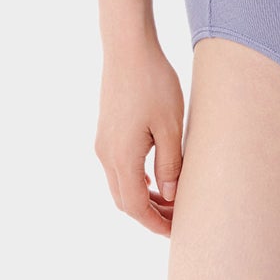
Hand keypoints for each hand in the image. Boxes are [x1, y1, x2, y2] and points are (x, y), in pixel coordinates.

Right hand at [93, 40, 185, 236]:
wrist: (127, 48)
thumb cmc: (153, 82)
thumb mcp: (170, 124)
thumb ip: (169, 164)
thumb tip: (169, 196)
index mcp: (121, 157)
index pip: (135, 206)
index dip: (154, 223)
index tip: (175, 231)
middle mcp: (106, 154)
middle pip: (124, 200)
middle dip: (149, 214)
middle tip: (176, 218)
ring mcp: (103, 142)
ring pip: (120, 185)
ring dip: (142, 197)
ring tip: (169, 199)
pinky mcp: (106, 131)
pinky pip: (118, 168)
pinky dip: (135, 180)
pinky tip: (154, 176)